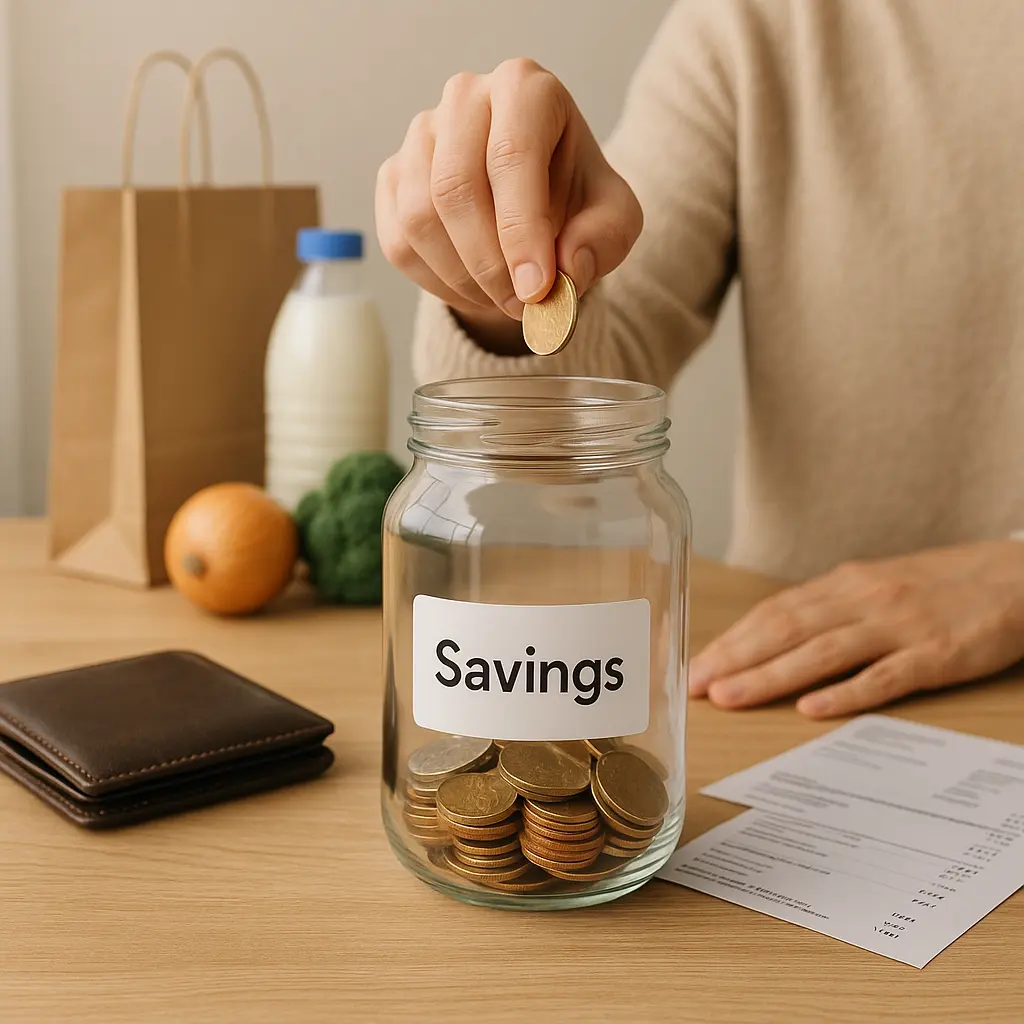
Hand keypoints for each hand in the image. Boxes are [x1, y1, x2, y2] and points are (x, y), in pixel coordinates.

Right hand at [375, 58, 641, 345]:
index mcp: (525, 88)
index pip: (511, 156)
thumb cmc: (575, 199)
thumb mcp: (613, 219)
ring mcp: (420, 135)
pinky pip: (399, 241)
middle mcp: (465, 98)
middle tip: (519, 305)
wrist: (538, 203)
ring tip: (501, 299)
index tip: (535, 290)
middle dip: (488, 263)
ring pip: (420, 218)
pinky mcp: (393, 176)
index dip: (521, 231)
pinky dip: (437, 282)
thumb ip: (602, 241)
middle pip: (455, 187)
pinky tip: (473, 290)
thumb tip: (568, 269)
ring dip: (463, 278)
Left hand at [689, 542, 1023, 718]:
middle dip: (735, 658)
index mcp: (845, 585)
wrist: (1015, 576)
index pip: (774, 613)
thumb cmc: (938, 585)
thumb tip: (773, 635)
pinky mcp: (937, 654)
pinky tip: (812, 708)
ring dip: (771, 675)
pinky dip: (846, 693)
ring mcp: (899, 627)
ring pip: (822, 652)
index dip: (731, 640)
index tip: (694, 664)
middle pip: (786, 629)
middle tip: (695, 685)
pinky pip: (885, 676)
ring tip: (731, 697)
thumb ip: (828, 610)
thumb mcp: (875, 586)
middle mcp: (863, 600)